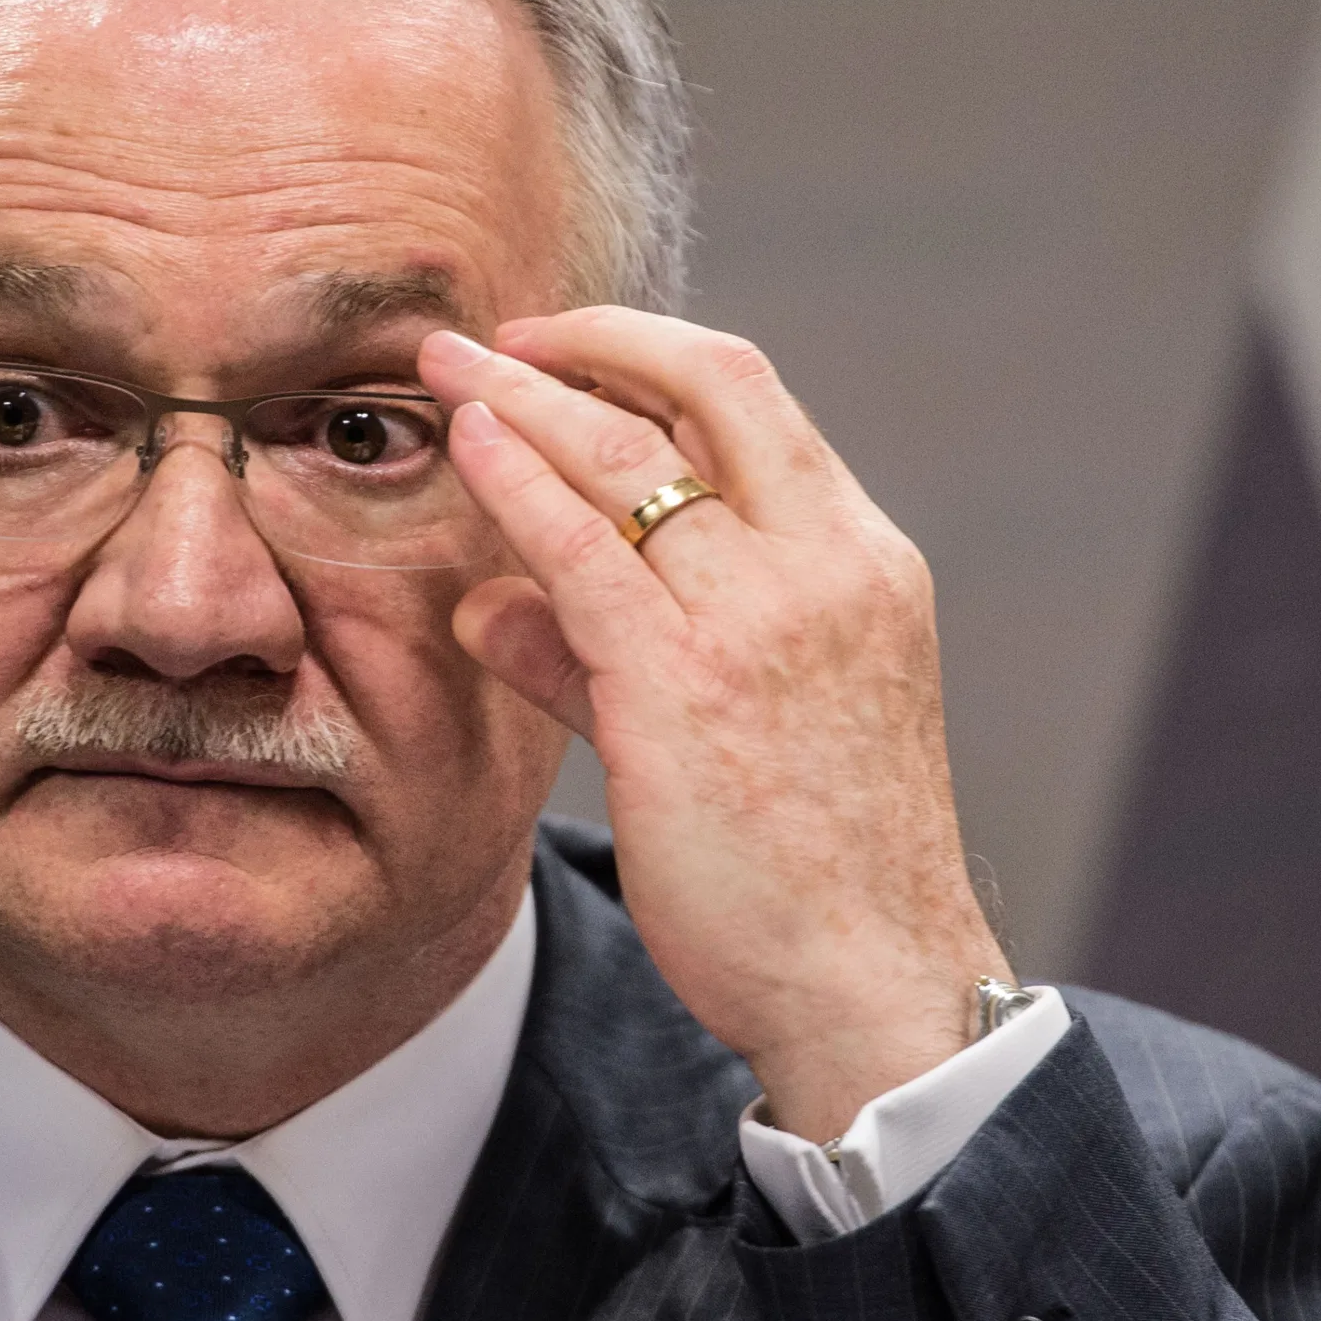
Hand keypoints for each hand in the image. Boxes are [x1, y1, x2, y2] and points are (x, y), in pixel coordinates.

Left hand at [419, 308, 1010, 1141]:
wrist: (874, 983)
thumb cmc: (815, 867)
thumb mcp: (739, 726)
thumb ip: (602, 654)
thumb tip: (492, 603)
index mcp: (861, 561)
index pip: (754, 408)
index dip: (649, 354)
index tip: (567, 352)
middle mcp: (825, 567)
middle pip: (707, 390)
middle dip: (586, 343)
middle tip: (490, 337)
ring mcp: (761, 621)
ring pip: (631, 458)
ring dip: (526, 398)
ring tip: (446, 368)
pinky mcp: (687, 688)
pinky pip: (583, 553)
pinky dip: (518, 483)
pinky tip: (468, 449)